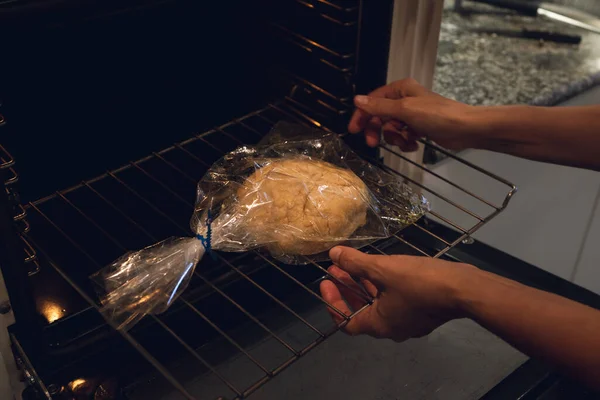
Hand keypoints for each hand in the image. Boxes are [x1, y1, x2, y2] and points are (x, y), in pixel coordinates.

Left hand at [319, 246, 474, 341]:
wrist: (463, 289)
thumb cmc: (419, 283)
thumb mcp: (382, 269)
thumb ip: (355, 263)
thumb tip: (334, 254)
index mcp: (379, 325)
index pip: (346, 323)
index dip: (332, 302)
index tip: (326, 282)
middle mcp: (392, 328)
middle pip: (361, 311)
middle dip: (347, 289)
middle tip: (336, 269)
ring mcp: (409, 321)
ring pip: (378, 304)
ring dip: (364, 285)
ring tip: (353, 263)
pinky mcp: (422, 311)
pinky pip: (394, 300)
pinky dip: (382, 286)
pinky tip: (381, 267)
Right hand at [348, 78, 481, 150]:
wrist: (464, 129)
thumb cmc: (435, 115)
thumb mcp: (404, 110)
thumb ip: (379, 106)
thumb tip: (357, 99)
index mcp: (400, 89)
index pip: (373, 101)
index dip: (362, 115)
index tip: (355, 130)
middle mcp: (404, 99)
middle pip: (380, 116)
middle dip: (378, 130)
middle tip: (373, 143)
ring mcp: (412, 114)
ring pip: (391, 128)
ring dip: (395, 138)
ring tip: (405, 142)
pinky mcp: (419, 127)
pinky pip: (403, 136)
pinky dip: (406, 142)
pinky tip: (414, 144)